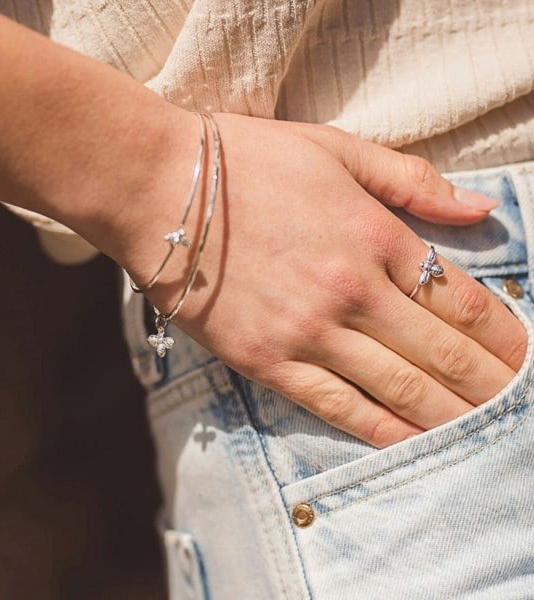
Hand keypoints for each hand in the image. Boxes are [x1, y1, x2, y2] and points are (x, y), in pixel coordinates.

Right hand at [115, 111, 527, 447]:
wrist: (160, 189)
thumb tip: (479, 210)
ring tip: (489, 435)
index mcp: (374, 235)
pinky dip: (382, 430)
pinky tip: (414, 443)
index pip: (462, 300)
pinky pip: (337, 406)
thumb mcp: (334, 149)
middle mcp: (352, 291)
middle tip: (522, 409)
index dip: (505, 336)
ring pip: (399, 388)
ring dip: (452, 416)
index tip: (527, 359)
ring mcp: (308, 331)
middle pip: (442, 354)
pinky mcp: (266, 361)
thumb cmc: (246, 163)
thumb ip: (410, 180)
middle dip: (492, 386)